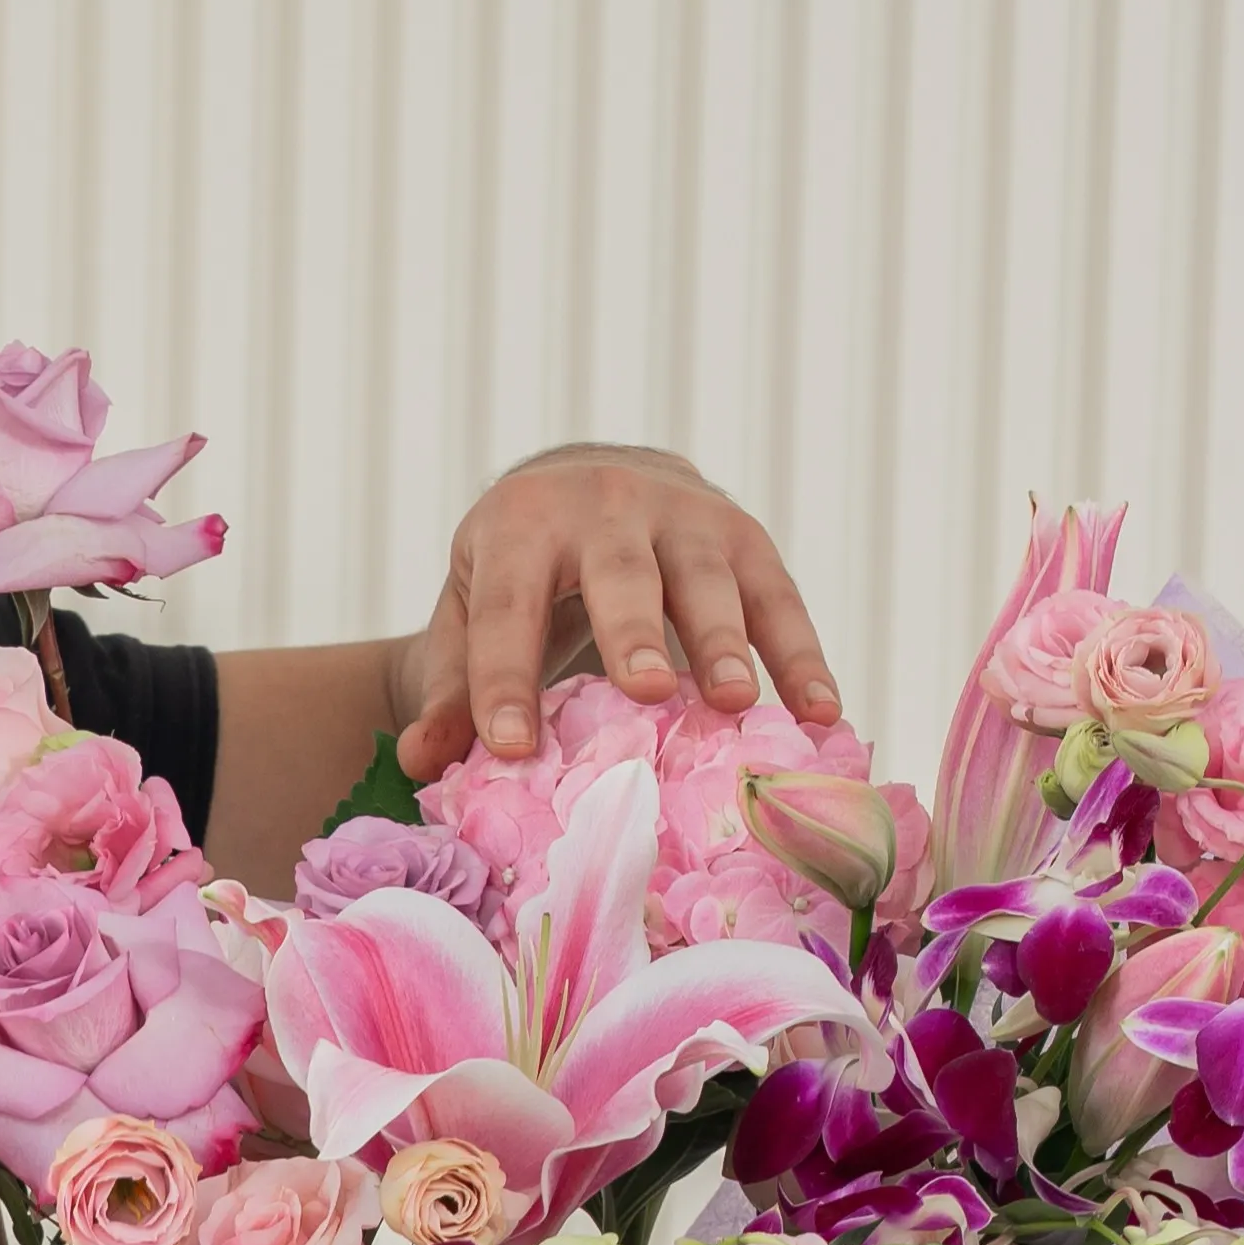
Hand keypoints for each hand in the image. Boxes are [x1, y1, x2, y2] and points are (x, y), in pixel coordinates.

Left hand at [391, 444, 840, 780]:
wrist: (590, 481)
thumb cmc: (521, 572)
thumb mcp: (469, 613)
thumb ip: (452, 687)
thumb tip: (422, 762)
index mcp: (520, 524)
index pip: (507, 609)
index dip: (504, 679)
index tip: (511, 749)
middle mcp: (604, 505)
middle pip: (620, 575)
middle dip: (632, 632)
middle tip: (646, 691)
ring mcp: (684, 515)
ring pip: (709, 579)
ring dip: (726, 641)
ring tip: (738, 705)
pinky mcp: (743, 537)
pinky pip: (778, 598)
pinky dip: (801, 654)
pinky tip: (821, 712)